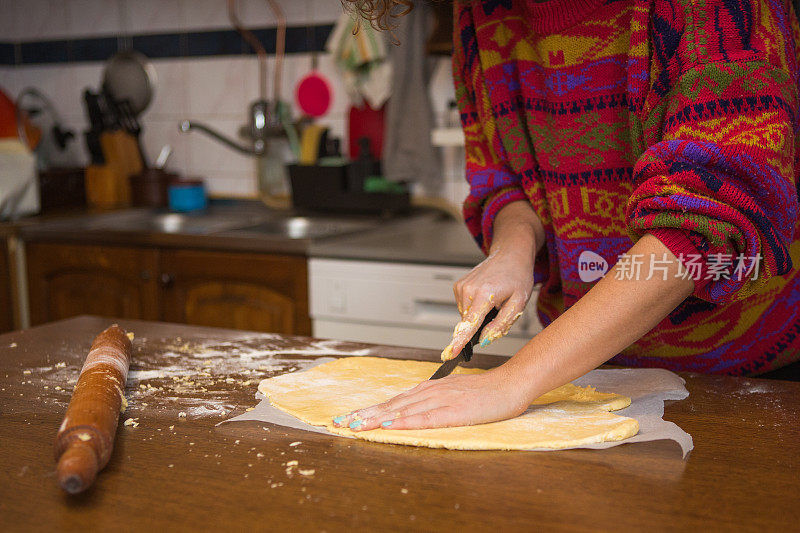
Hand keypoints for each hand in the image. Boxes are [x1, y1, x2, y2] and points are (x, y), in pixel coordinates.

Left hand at [331, 367, 531, 430]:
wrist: (510, 385)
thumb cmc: (484, 393)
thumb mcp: (452, 395)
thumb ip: (431, 401)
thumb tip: (409, 409)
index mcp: (427, 390)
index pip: (392, 402)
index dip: (368, 410)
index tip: (348, 417)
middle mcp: (429, 392)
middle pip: (390, 405)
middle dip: (363, 414)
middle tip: (339, 422)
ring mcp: (440, 400)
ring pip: (401, 410)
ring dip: (375, 419)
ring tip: (354, 425)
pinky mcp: (452, 412)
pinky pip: (423, 418)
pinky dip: (403, 422)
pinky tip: (388, 426)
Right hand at [441, 243, 535, 360]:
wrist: (510, 254)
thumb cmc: (517, 276)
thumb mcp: (518, 303)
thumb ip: (501, 324)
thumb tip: (484, 340)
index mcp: (484, 294)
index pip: (470, 324)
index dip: (460, 341)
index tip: (450, 353)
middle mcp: (468, 290)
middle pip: (469, 323)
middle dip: (482, 325)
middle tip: (499, 310)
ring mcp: (461, 287)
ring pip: (466, 316)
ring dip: (478, 315)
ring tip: (493, 300)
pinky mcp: (458, 286)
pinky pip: (464, 307)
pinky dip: (474, 307)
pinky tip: (485, 296)